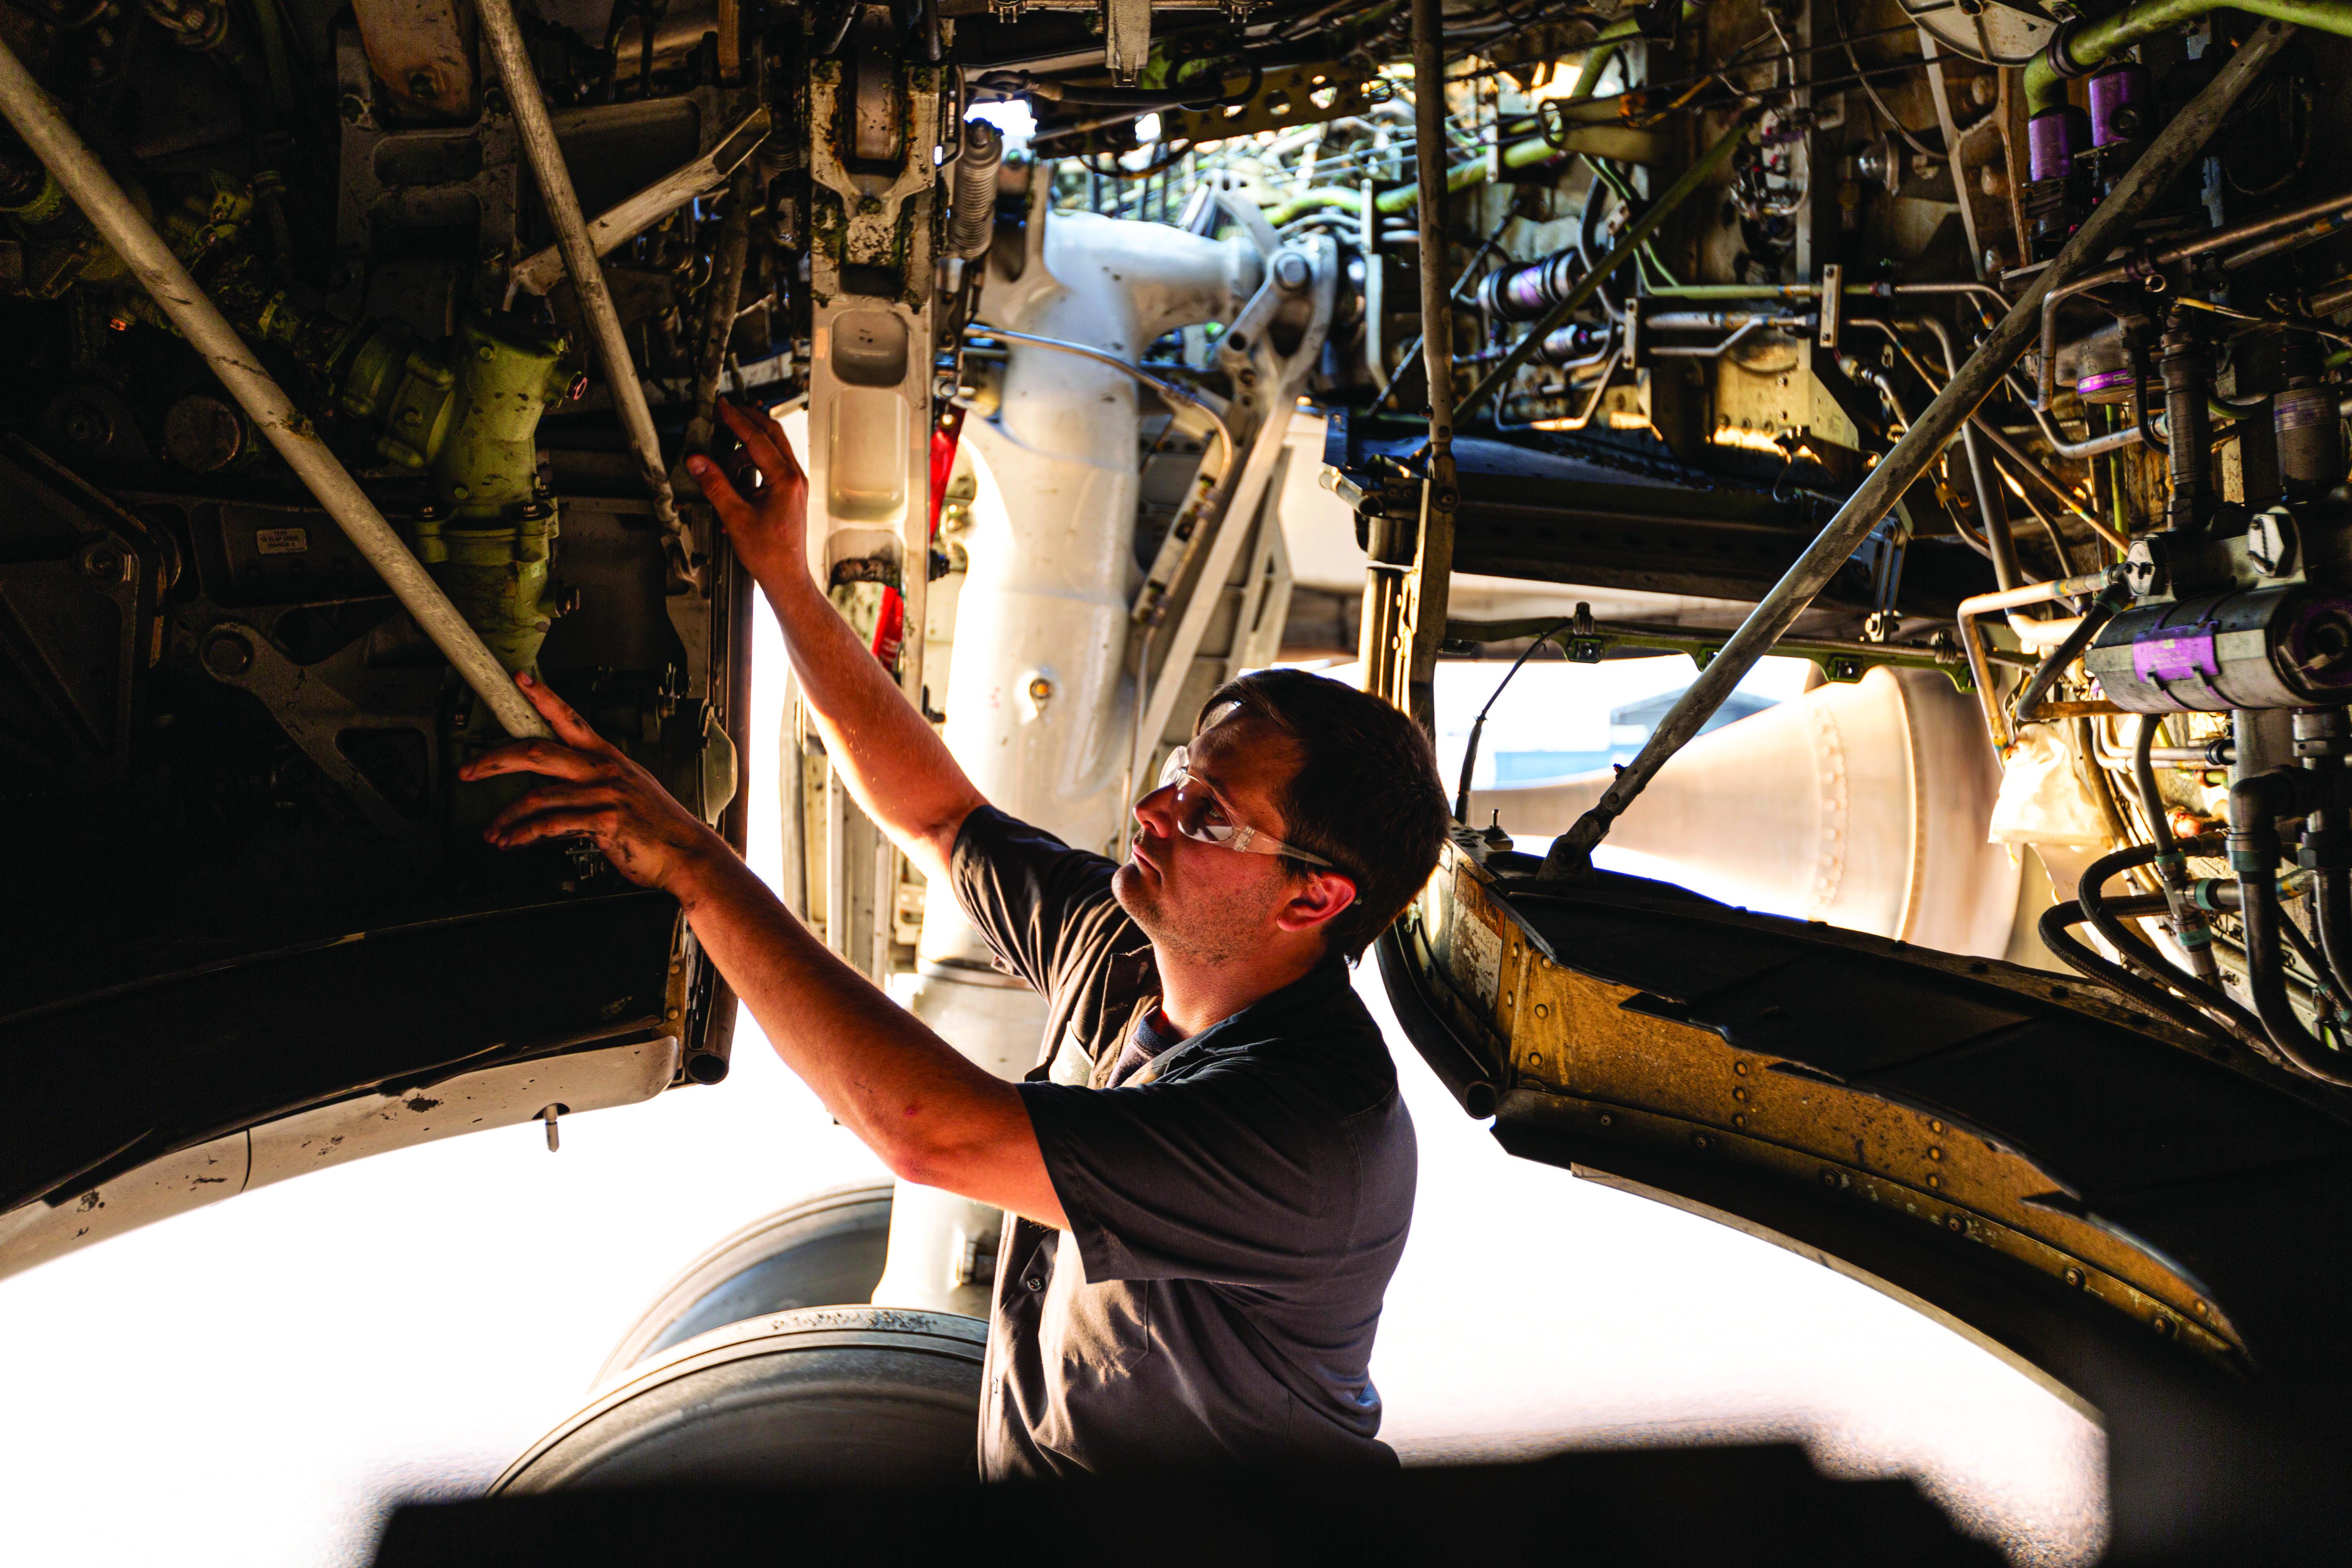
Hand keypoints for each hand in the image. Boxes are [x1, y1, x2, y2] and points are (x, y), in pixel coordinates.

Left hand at [461, 671, 725, 895]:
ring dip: (506, 816)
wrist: (687, 854)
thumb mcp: (626, 790)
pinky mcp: (605, 822)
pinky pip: (552, 825)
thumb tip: (552, 782)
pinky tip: (512, 842)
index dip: (543, 697)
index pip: (569, 718)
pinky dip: (524, 835)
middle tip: (468, 769)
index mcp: (607, 757)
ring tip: (492, 832)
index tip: (519, 680)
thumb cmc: (655, 825)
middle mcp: (604, 770)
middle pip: (538, 751)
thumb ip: (591, 781)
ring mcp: (605, 794)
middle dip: (495, 759)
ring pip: (538, 795)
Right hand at [692, 398, 809, 594]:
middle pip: (771, 435)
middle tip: (725, 415)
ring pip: (770, 451)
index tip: (721, 406)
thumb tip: (697, 460)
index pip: (757, 438)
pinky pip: (770, 468)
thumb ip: (714, 484)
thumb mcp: (734, 516)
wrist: (786, 576)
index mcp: (785, 480)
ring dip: (744, 453)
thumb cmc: (768, 553)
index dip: (736, 420)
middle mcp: (794, 478)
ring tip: (723, 473)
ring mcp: (794, 485)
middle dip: (746, 422)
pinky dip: (751, 469)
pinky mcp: (790, 493)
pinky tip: (735, 488)